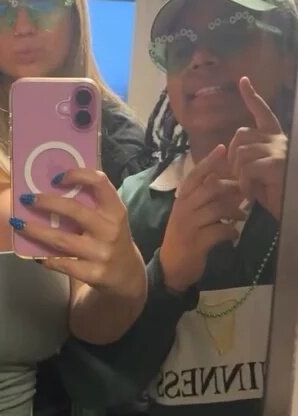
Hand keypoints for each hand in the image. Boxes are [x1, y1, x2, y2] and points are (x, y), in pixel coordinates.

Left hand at [13, 169, 144, 300]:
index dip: (77, 175)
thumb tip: (52, 185)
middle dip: (46, 203)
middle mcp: (110, 230)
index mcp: (115, 210)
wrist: (126, 275)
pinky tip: (34, 254)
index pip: (99, 183)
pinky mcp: (93, 274)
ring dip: (36, 231)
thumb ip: (90, 203)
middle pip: (74, 210)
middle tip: (25, 199)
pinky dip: (45, 258)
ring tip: (18, 223)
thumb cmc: (110, 238)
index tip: (55, 178)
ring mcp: (101, 253)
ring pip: (61, 240)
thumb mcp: (109, 218)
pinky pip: (62, 264)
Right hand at [160, 145, 244, 292]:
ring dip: (235, 212)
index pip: (194, 176)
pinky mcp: (196, 242)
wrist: (171, 267)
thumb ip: (204, 200)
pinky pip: (220, 231)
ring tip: (243, 216)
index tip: (222, 149)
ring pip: (217, 208)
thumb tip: (229, 185)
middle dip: (231, 188)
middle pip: (210, 188)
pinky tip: (234, 234)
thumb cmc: (182, 237)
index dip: (208, 162)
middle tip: (244, 193)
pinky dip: (231, 231)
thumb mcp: (189, 215)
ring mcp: (188, 225)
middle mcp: (182, 209)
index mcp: (180, 200)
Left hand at [228, 76, 286, 220]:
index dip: (252, 97)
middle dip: (232, 157)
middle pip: (240, 136)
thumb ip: (246, 161)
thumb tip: (229, 154)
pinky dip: (244, 184)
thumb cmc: (275, 195)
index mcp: (275, 139)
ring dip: (238, 174)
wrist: (293, 211)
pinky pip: (247, 168)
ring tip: (248, 189)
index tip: (243, 81)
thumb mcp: (257, 175)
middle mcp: (279, 140)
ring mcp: (279, 150)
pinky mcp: (277, 163)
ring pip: (241, 152)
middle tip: (239, 178)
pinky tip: (251, 194)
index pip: (262, 113)